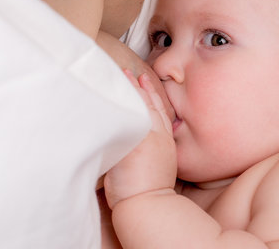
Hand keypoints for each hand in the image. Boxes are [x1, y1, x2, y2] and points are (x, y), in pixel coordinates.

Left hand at [104, 70, 176, 209]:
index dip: (153, 96)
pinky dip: (120, 104)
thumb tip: (130, 146)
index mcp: (166, 143)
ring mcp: (148, 139)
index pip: (161, 113)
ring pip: (141, 107)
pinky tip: (112, 93)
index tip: (145, 81)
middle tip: (131, 73)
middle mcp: (159, 137)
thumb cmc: (147, 192)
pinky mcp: (135, 143)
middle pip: (151, 105)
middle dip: (141, 88)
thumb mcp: (154, 167)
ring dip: (131, 91)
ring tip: (121, 76)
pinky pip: (127, 118)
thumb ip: (145, 152)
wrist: (149, 206)